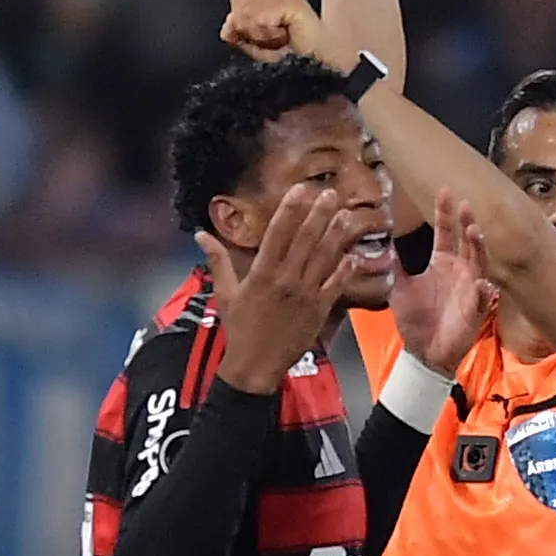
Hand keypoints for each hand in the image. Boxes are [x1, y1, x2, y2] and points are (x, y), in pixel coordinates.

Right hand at [195, 184, 359, 393]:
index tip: (301, 189)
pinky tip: (354, 254)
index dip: (290, 210)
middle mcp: (285, 280)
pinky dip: (345, 270)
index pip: (278, 234)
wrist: (255, 365)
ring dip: (336, 235)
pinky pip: (335, 285)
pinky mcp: (319, 310)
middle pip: (305, 241)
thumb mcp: (225, 292)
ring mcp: (305, 295)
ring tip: (346, 215)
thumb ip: (217, 260)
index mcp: (261, 273)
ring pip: (324, 259)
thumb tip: (200, 234)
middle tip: (331, 193)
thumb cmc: (239, 328)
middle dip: (319, 215)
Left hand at [389, 187, 497, 367]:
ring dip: (478, 248)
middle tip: (465, 205)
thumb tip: (386, 240)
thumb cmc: (415, 320)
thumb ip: (397, 264)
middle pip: (466, 242)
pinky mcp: (475, 311)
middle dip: (466, 223)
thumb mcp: (399, 287)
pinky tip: (482, 283)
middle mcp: (459, 271)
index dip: (445, 213)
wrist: (423, 352)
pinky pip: (483, 299)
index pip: (445, 232)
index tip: (445, 191)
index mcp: (441, 263)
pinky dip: (484, 291)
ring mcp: (470, 289)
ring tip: (474, 232)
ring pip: (479, 263)